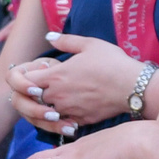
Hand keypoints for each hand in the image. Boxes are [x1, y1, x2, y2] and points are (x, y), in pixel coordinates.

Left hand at [8, 34, 142, 132]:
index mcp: (55, 75)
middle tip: (49, 85)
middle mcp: (57, 95)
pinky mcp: (80, 120)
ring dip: (50, 105)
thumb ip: (65, 40)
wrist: (132, 86)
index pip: (26, 81)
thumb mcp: (89, 44)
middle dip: (38, 92)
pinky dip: (65, 117)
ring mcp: (68, 110)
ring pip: (48, 111)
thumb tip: (49, 37)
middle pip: (34, 98)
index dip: (29, 77)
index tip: (41, 72)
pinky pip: (64, 122)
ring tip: (63, 96)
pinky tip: (75, 108)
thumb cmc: (111, 62)